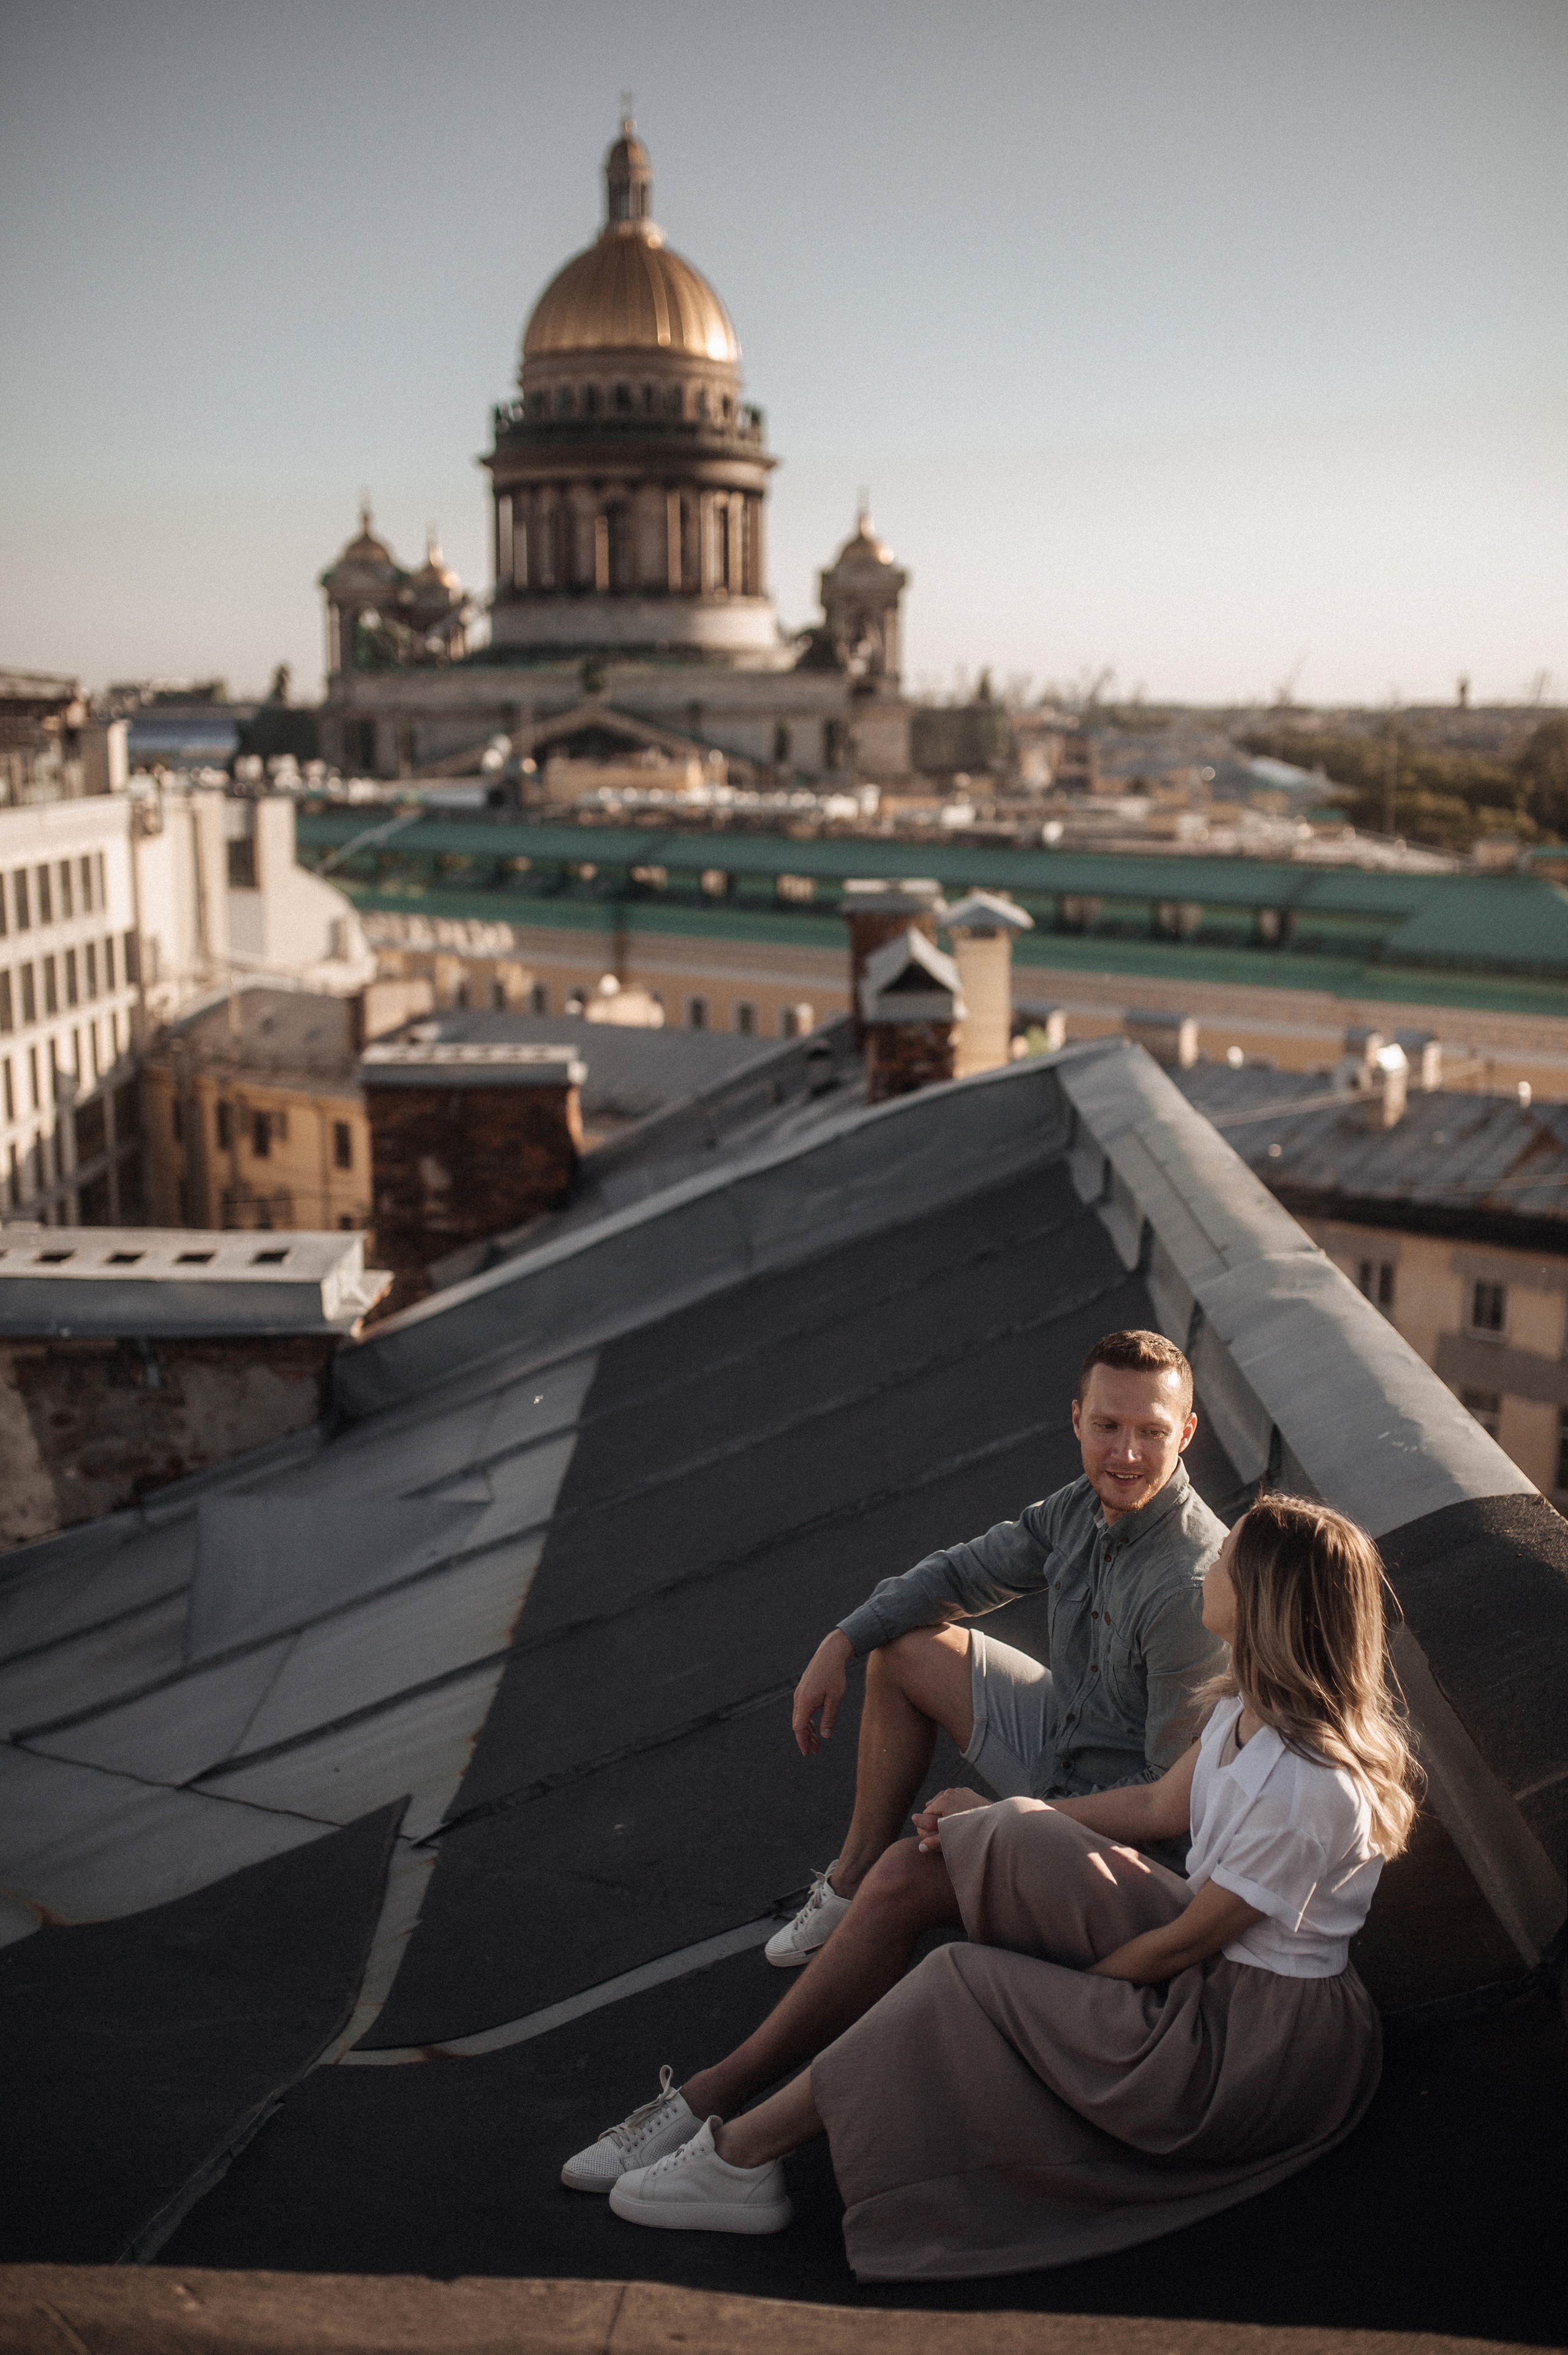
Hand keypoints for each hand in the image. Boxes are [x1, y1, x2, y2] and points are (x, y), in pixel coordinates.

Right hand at [791, 1630, 852, 1756]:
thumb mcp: (835, 1698)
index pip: (799, 1728)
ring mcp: (799, 1694)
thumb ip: (828, 1718)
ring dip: (807, 1731)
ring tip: (817, 1742)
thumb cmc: (835, 1675)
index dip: (802, 1742)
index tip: (807, 1753)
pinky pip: (802, 1710)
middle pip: (798, 1725)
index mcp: (805, 1701)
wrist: (829, 1654)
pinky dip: (807, 1721)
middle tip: (816, 1751)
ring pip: (799, 1718)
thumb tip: (824, 1736)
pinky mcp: (803, 1690)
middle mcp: (798, 1698)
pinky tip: (815, 1726)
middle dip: (805, 1739)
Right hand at [912, 1787, 989, 1851]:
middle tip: (936, 1828)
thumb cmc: (971, 1831)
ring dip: (944, 1809)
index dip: (926, 1824)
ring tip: (944, 1821)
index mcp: (942, 1801)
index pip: (926, 1813)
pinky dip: (954, 1804)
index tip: (930, 1833)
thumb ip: (933, 1842)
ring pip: (945, 1800)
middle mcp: (950, 1792)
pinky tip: (955, 1813)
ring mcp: (960, 1791)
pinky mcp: (969, 1792)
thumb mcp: (950, 1837)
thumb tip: (920, 1848)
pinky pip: (956, 1797)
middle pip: (935, 1805)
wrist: (995, 1821)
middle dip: (934, 1816)